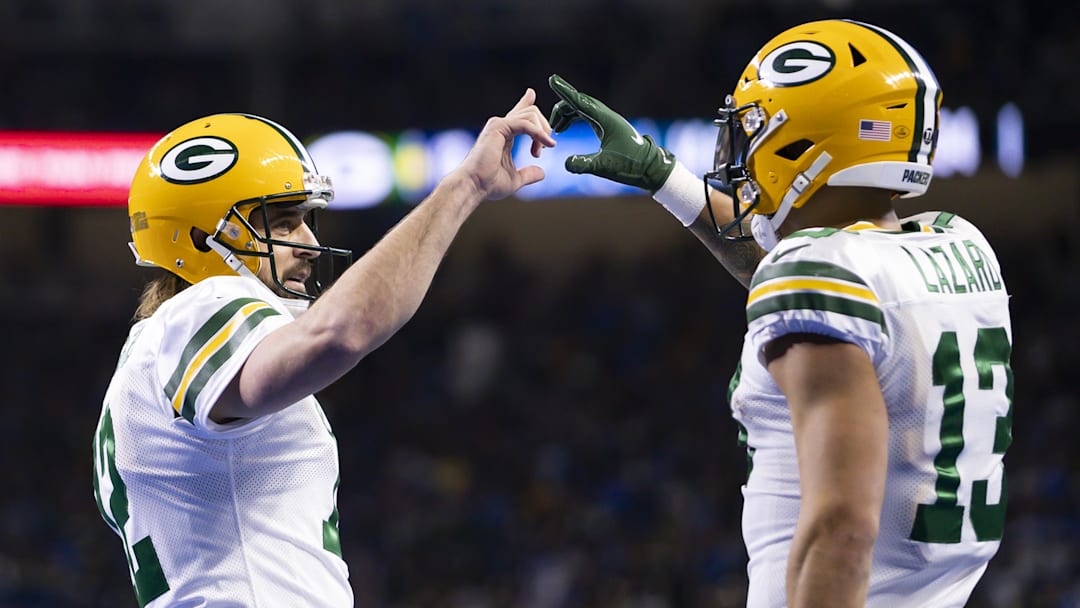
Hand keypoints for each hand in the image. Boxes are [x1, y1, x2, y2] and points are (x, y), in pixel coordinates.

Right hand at [458, 88, 555, 200]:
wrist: (474, 186)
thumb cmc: (488, 184)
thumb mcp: (515, 179)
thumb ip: (528, 174)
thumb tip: (542, 173)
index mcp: (503, 134)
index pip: (518, 114)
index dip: (526, 102)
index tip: (531, 93)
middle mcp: (500, 126)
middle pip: (531, 112)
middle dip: (545, 128)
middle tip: (544, 149)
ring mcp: (498, 124)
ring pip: (531, 114)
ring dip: (542, 133)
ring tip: (538, 153)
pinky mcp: (498, 126)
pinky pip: (526, 123)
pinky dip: (539, 133)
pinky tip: (547, 144)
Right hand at [548, 74, 674, 192]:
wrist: (650, 167)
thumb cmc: (631, 166)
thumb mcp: (605, 167)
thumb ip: (585, 164)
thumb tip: (566, 163)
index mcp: (606, 120)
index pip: (580, 102)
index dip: (565, 91)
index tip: (553, 79)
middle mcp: (606, 116)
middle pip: (579, 102)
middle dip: (562, 109)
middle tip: (551, 124)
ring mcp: (607, 120)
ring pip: (582, 108)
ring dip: (567, 114)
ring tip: (556, 128)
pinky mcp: (607, 127)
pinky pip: (586, 115)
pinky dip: (574, 118)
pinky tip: (566, 130)